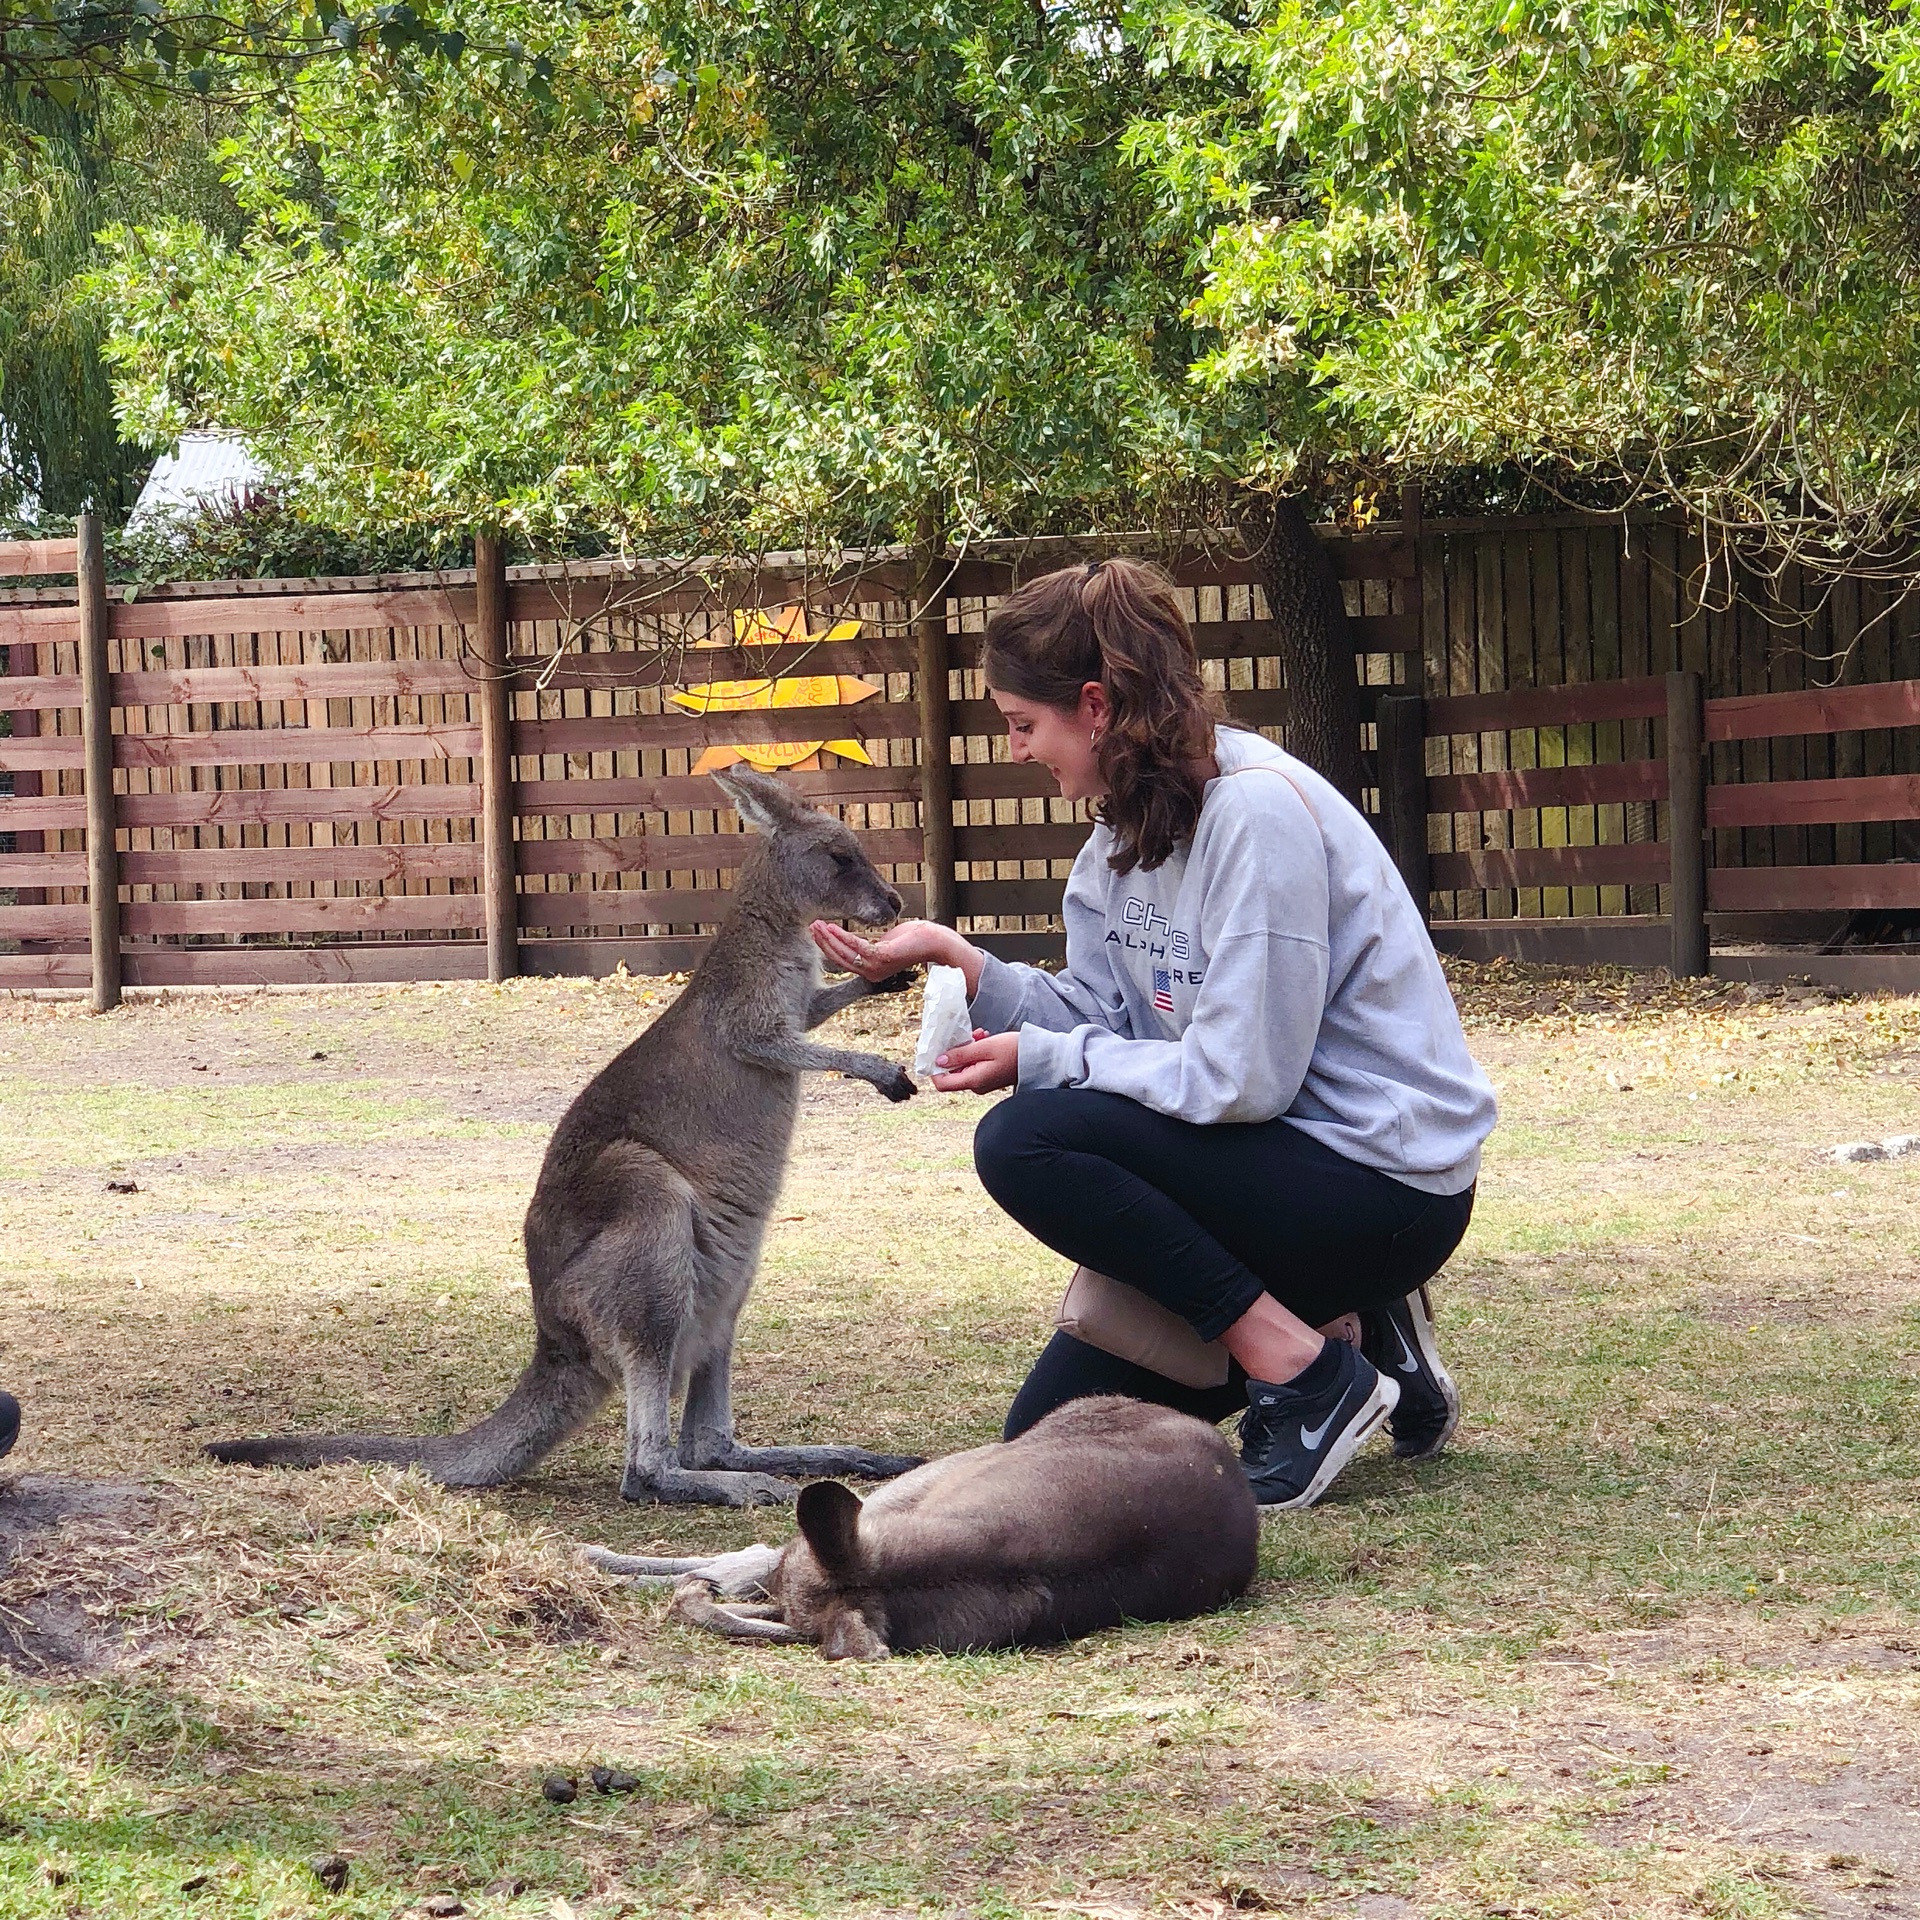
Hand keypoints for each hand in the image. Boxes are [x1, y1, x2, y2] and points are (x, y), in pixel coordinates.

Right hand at [809, 917, 981, 989]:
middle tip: (810, 927)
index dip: (828, 946)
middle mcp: (871, 973)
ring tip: (816, 925)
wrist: (935, 942)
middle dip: (823, 942)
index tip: (817, 932)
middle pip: (839, 958)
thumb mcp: (887, 942)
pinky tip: (832, 926)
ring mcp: (876, 968)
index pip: (843, 960)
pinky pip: (856, 947)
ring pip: (844, 954)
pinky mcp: (881, 958)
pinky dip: (842, 936)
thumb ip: (872, 943)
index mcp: (871, 970)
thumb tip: (863, 940)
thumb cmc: (914, 939)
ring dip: (828, 938)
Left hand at [931, 1029, 1018, 1094]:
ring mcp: (982, 1082)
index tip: (937, 1049)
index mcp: (973, 1081)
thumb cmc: (1014, 1051)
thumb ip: (960, 1054)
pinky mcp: (988, 1076)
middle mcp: (976, 1085)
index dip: (934, 1067)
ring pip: (963, 1065)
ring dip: (967, 1048)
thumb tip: (939, 1060)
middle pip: (952, 1071)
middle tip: (968, 1035)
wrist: (1038, 1057)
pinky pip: (974, 1064)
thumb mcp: (984, 1047)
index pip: (942, 1083)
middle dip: (955, 1051)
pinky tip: (984, 1039)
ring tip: (980, 1034)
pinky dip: (975, 1051)